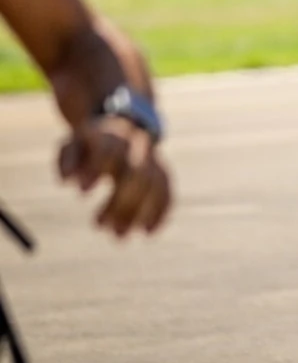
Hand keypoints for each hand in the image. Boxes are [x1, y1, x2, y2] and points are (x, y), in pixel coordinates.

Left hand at [57, 117, 172, 236]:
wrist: (121, 126)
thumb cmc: (89, 143)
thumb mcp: (73, 145)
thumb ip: (68, 159)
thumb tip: (66, 182)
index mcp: (114, 134)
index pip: (110, 150)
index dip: (97, 169)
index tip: (81, 193)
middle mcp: (139, 145)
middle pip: (137, 172)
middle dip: (121, 200)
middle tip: (98, 226)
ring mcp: (153, 159)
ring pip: (154, 185)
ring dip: (138, 212)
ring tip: (118, 236)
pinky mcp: (162, 173)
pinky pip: (167, 192)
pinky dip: (160, 213)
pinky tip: (148, 232)